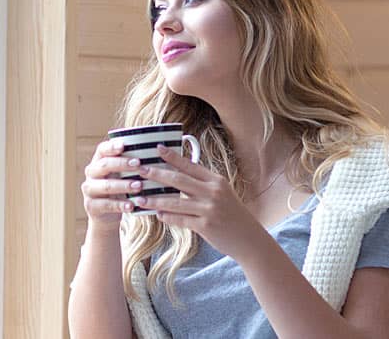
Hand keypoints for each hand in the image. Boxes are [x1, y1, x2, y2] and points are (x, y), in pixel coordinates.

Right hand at [80, 139, 141, 233]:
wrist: (105, 214)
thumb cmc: (119, 188)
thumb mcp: (122, 175)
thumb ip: (131, 164)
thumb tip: (157, 150)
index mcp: (98, 161)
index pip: (102, 150)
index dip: (111, 147)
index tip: (124, 146)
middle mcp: (91, 173)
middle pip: (104, 165)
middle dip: (122, 164)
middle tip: (139, 165)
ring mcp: (89, 190)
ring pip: (105, 185)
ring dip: (123, 185)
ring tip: (139, 186)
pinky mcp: (91, 206)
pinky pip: (106, 204)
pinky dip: (120, 205)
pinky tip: (132, 205)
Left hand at [133, 145, 271, 260]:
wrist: (249, 239)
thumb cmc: (233, 215)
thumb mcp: (223, 193)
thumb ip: (203, 185)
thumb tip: (178, 176)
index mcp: (216, 180)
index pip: (190, 165)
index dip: (172, 156)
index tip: (157, 149)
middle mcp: (213, 192)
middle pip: (179, 180)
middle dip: (156, 174)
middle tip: (139, 169)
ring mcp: (209, 209)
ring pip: (175, 202)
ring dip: (155, 199)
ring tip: (139, 198)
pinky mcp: (205, 226)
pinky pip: (180, 219)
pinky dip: (167, 216)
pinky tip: (157, 214)